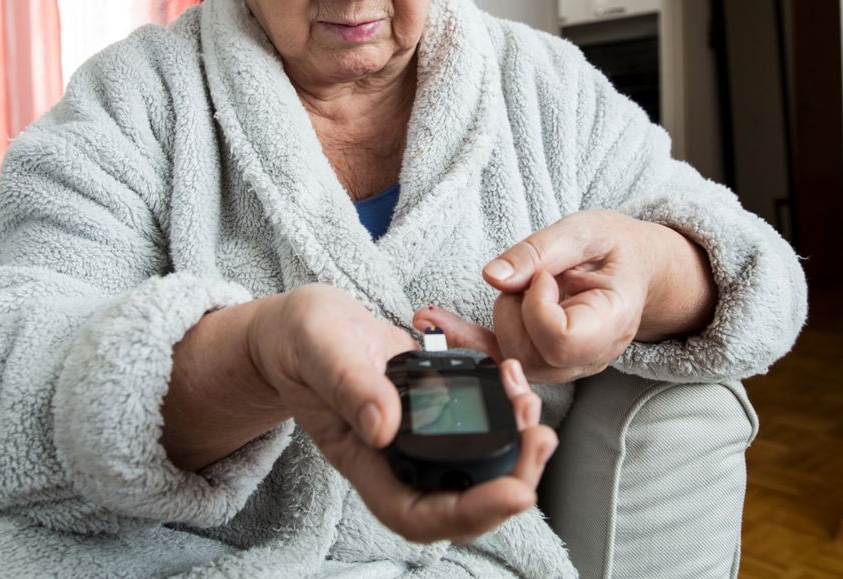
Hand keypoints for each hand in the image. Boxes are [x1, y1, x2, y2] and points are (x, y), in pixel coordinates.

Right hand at [249, 283, 557, 542]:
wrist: (304, 328)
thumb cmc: (302, 343)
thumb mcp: (321, 351)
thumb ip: (349, 386)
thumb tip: (384, 428)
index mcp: (365, 462)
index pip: (418, 514)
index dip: (470, 514)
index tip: (513, 492)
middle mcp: (398, 460)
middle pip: (462, 501)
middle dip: (513, 479)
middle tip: (540, 438)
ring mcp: (419, 438)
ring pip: (479, 466)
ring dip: (516, 445)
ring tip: (531, 406)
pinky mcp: (436, 410)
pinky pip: (478, 426)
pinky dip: (504, 408)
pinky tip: (513, 379)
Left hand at [415, 210, 667, 383]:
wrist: (633, 268)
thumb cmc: (614, 247)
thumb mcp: (584, 232)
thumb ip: (539, 252)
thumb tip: (492, 277)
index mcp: (612, 322)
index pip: (560, 340)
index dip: (538, 307)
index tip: (545, 276)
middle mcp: (591, 356)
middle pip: (529, 355)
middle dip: (513, 310)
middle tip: (534, 275)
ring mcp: (566, 366)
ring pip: (510, 360)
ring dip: (500, 318)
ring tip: (523, 284)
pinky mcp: (541, 361)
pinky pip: (497, 360)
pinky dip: (464, 338)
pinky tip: (433, 319)